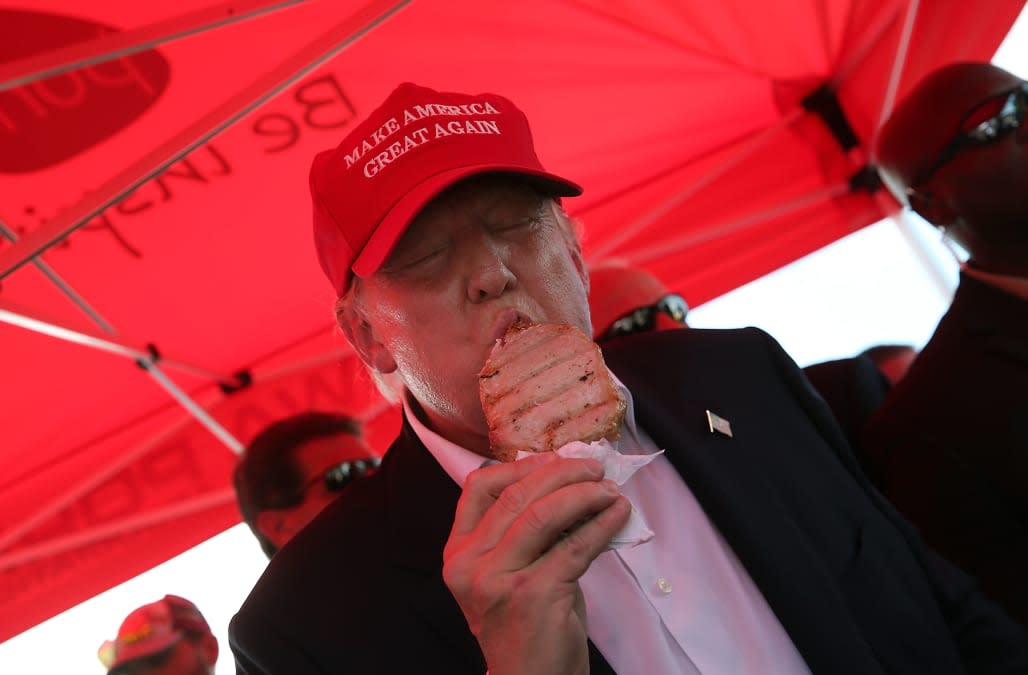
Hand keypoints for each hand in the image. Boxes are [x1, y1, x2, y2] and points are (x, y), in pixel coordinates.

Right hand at [443, 453, 631, 674]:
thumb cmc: (525, 627)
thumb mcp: (511, 573)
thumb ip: (526, 532)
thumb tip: (569, 484)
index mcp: (459, 553)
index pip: (479, 487)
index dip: (521, 465)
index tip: (555, 458)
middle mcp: (470, 564)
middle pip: (517, 495)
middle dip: (562, 473)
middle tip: (594, 469)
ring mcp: (498, 580)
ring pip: (544, 514)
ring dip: (585, 494)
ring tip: (610, 490)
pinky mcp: (533, 595)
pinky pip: (575, 546)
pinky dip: (602, 525)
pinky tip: (618, 516)